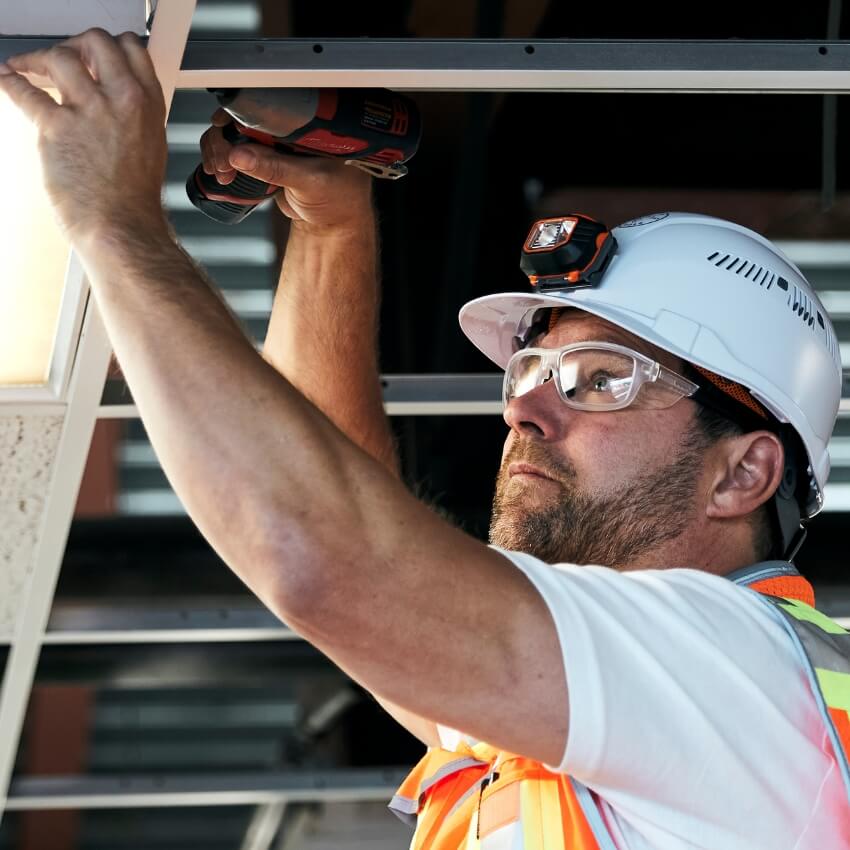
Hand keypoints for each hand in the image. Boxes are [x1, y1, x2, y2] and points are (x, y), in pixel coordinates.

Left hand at [0, 29, 168, 245]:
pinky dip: (11, 81)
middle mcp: (122, 101)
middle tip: (64, 56)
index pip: (131, 49)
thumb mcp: (151, 147)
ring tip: (27, 68)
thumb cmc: (133, 200)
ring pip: (59, 57)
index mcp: (148, 105)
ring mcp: (90, 111)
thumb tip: (114, 103)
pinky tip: (7, 80)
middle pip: (95, 42)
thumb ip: (134, 117)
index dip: (109, 45)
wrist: (121, 227)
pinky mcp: (57, 127)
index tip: (94, 54)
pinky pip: (25, 91)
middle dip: (74, 44)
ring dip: (38, 59)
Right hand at [199, 108, 372, 234]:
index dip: (238, 116)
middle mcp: (289, 131)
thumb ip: (276, 168)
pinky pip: (239, 155)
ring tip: (220, 173)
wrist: (334, 225)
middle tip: (221, 165)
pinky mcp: (267, 162)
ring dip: (220, 152)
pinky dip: (224, 161)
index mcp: (306, 126)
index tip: (222, 130)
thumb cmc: (339, 201)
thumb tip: (239, 154)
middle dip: (224, 140)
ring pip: (237, 137)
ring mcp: (275, 146)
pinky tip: (220, 173)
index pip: (265, 109)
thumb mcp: (310, 182)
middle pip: (244, 120)